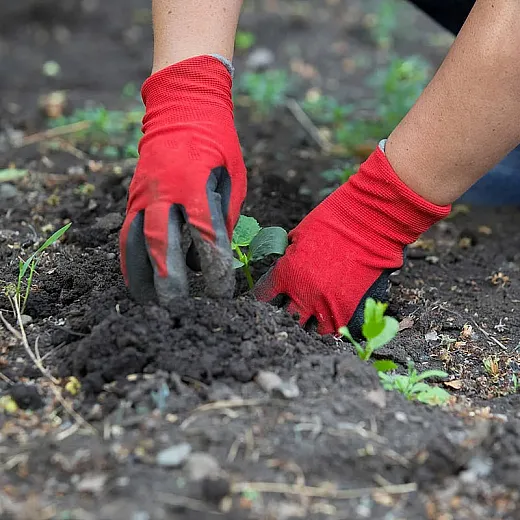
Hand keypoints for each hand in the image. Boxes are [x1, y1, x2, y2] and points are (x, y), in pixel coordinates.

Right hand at [120, 56, 245, 303]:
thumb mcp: (233, 175)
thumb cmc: (216, 142)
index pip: (205, 235)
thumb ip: (226, 214)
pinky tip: (136, 278)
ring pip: (134, 241)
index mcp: (194, 184)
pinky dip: (130, 258)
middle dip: (169, 279)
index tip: (222, 290)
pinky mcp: (134, 196)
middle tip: (178, 306)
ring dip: (140, 274)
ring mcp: (143, 193)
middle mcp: (163, 191)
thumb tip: (220, 251)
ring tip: (148, 301)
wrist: (182, 107)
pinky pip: (127, 232)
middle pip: (160, 243)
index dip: (213, 266)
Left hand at [254, 147, 450, 335]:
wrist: (368, 225)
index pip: (264, 295)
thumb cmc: (333, 221)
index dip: (266, 293)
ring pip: (309, 326)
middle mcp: (302, 295)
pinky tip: (331, 314)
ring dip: (310, 318)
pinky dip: (331, 324)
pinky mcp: (348, 312)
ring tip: (315, 308)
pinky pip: (333, 329)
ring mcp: (325, 306)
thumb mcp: (298, 235)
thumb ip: (287, 255)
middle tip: (295, 301)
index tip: (271, 292)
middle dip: (288, 309)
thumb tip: (283, 262)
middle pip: (286, 315)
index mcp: (286, 274)